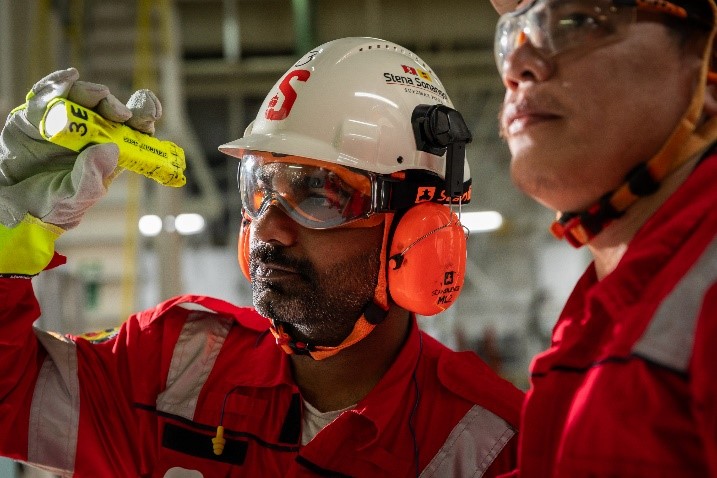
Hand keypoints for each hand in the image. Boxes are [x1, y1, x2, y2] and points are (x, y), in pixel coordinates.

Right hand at [0, 67, 162, 229]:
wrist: (10, 204)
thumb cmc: (50, 206)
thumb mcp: (72, 200)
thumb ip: (90, 179)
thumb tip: (110, 150)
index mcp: (108, 154)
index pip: (133, 131)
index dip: (143, 117)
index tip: (151, 111)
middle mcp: (89, 133)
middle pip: (108, 110)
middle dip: (115, 106)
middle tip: (121, 113)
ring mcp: (63, 121)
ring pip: (80, 98)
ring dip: (90, 93)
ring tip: (98, 94)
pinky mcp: (35, 115)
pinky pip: (46, 96)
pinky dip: (56, 85)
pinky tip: (67, 79)